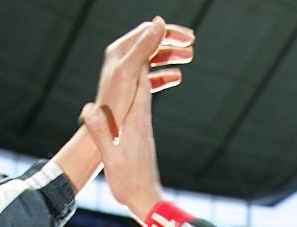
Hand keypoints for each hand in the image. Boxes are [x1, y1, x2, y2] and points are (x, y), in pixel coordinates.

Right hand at [53, 18, 192, 194]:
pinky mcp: (144, 140)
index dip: (141, 58)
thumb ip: (100, 133)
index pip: (140, 83)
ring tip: (136, 60)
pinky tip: (130, 97)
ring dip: (140, 77)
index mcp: (135, 123)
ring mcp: (145, 131)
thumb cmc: (129, 183)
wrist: (149, 202)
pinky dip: (137, 96)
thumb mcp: (110, 159)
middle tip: (139, 37)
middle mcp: (143, 123)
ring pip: (144, 96)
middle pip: (144, 84)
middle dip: (142, 60)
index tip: (143, 36)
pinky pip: (141, 110)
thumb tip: (88, 108)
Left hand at [91, 17, 193, 134]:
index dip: (169, 32)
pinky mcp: (131, 90)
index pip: (147, 31)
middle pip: (151, 43)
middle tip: (192, 44)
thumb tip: (160, 23)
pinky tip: (177, 76)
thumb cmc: (114, 106)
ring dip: (171, 56)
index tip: (188, 38)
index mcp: (119, 52)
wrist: (105, 134)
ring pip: (153, 59)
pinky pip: (151, 77)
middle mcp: (121, 60)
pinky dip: (165, 74)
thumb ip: (144, 47)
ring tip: (189, 57)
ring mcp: (127, 75)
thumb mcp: (129, 72)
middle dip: (172, 42)